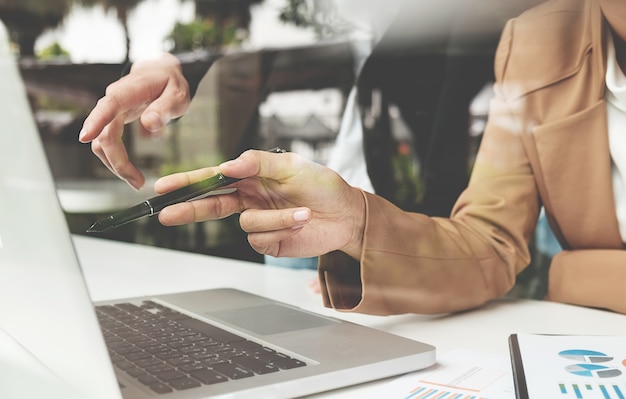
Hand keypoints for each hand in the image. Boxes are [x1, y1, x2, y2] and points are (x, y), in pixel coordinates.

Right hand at [78, 52, 190, 189]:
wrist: (161, 74)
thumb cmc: (169, 84)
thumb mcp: (177, 94)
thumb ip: (165, 108)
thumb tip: (149, 123)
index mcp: (130, 90)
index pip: (110, 104)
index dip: (96, 120)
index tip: (85, 137)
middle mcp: (115, 100)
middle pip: (105, 133)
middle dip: (118, 161)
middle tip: (138, 182)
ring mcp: (111, 111)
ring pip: (102, 142)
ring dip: (116, 164)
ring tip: (137, 181)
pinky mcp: (111, 121)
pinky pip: (107, 143)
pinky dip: (116, 159)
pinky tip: (132, 171)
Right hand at [153, 150, 365, 259]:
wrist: (348, 214)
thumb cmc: (323, 185)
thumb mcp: (293, 165)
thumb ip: (259, 162)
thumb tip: (228, 165)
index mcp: (252, 177)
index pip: (213, 179)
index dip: (188, 183)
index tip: (165, 187)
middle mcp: (250, 199)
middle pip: (211, 205)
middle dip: (189, 209)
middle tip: (167, 214)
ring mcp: (259, 221)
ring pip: (246, 224)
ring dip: (275, 218)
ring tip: (302, 211)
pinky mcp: (270, 241)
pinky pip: (261, 239)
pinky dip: (282, 228)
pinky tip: (300, 220)